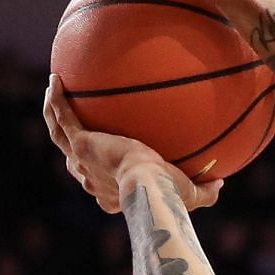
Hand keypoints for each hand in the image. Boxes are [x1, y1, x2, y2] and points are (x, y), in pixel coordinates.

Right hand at [43, 76, 220, 214]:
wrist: (149, 187)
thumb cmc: (170, 195)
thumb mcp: (191, 194)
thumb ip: (205, 191)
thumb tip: (221, 182)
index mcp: (110, 193)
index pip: (97, 183)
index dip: (95, 173)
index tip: (102, 161)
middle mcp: (90, 178)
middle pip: (72, 159)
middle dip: (68, 143)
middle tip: (70, 124)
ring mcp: (81, 160)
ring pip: (57, 134)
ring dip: (52, 114)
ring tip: (53, 92)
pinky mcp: (80, 142)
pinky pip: (61, 116)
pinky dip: (56, 99)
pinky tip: (56, 80)